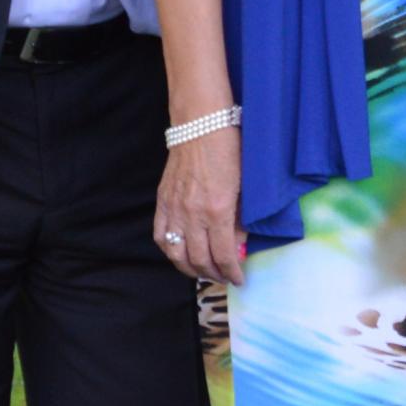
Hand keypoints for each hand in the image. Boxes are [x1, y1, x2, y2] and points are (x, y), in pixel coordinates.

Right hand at [156, 124, 248, 285]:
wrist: (200, 125)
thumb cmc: (229, 150)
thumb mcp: (244, 187)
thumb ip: (240, 219)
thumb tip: (239, 245)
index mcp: (218, 211)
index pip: (223, 256)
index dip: (232, 273)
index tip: (240, 279)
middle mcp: (194, 215)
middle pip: (200, 260)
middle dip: (214, 275)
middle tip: (224, 278)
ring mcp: (175, 209)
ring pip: (177, 254)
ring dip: (190, 269)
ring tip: (203, 272)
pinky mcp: (162, 202)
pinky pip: (160, 236)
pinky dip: (170, 251)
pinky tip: (180, 255)